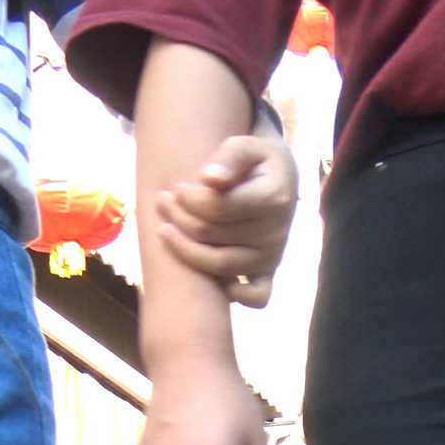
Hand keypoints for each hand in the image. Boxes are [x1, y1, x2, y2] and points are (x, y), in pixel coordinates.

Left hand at [155, 137, 297, 307]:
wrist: (281, 179)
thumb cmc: (257, 160)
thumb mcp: (246, 146)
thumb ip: (229, 157)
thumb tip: (210, 178)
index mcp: (273, 198)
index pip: (218, 207)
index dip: (189, 199)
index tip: (177, 188)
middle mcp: (276, 232)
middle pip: (213, 235)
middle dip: (180, 218)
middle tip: (163, 201)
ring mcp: (272, 256)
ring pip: (220, 266)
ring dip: (185, 250)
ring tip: (165, 229)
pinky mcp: (269, 273)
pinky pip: (257, 298)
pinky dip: (235, 295)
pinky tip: (209, 274)